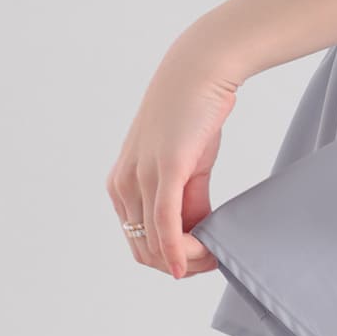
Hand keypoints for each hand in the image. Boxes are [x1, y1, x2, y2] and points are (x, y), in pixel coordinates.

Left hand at [106, 35, 238, 279]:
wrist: (200, 71)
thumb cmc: (194, 112)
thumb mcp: (185, 162)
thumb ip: (184, 197)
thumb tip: (196, 230)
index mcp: (122, 184)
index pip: (138, 241)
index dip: (170, 258)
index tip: (202, 256)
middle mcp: (123, 185)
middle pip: (144, 250)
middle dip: (178, 265)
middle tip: (211, 260)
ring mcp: (141, 178)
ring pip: (156, 243)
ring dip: (186, 259)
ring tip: (214, 256)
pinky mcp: (165, 170)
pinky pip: (165, 224)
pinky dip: (178, 251)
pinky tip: (195, 261)